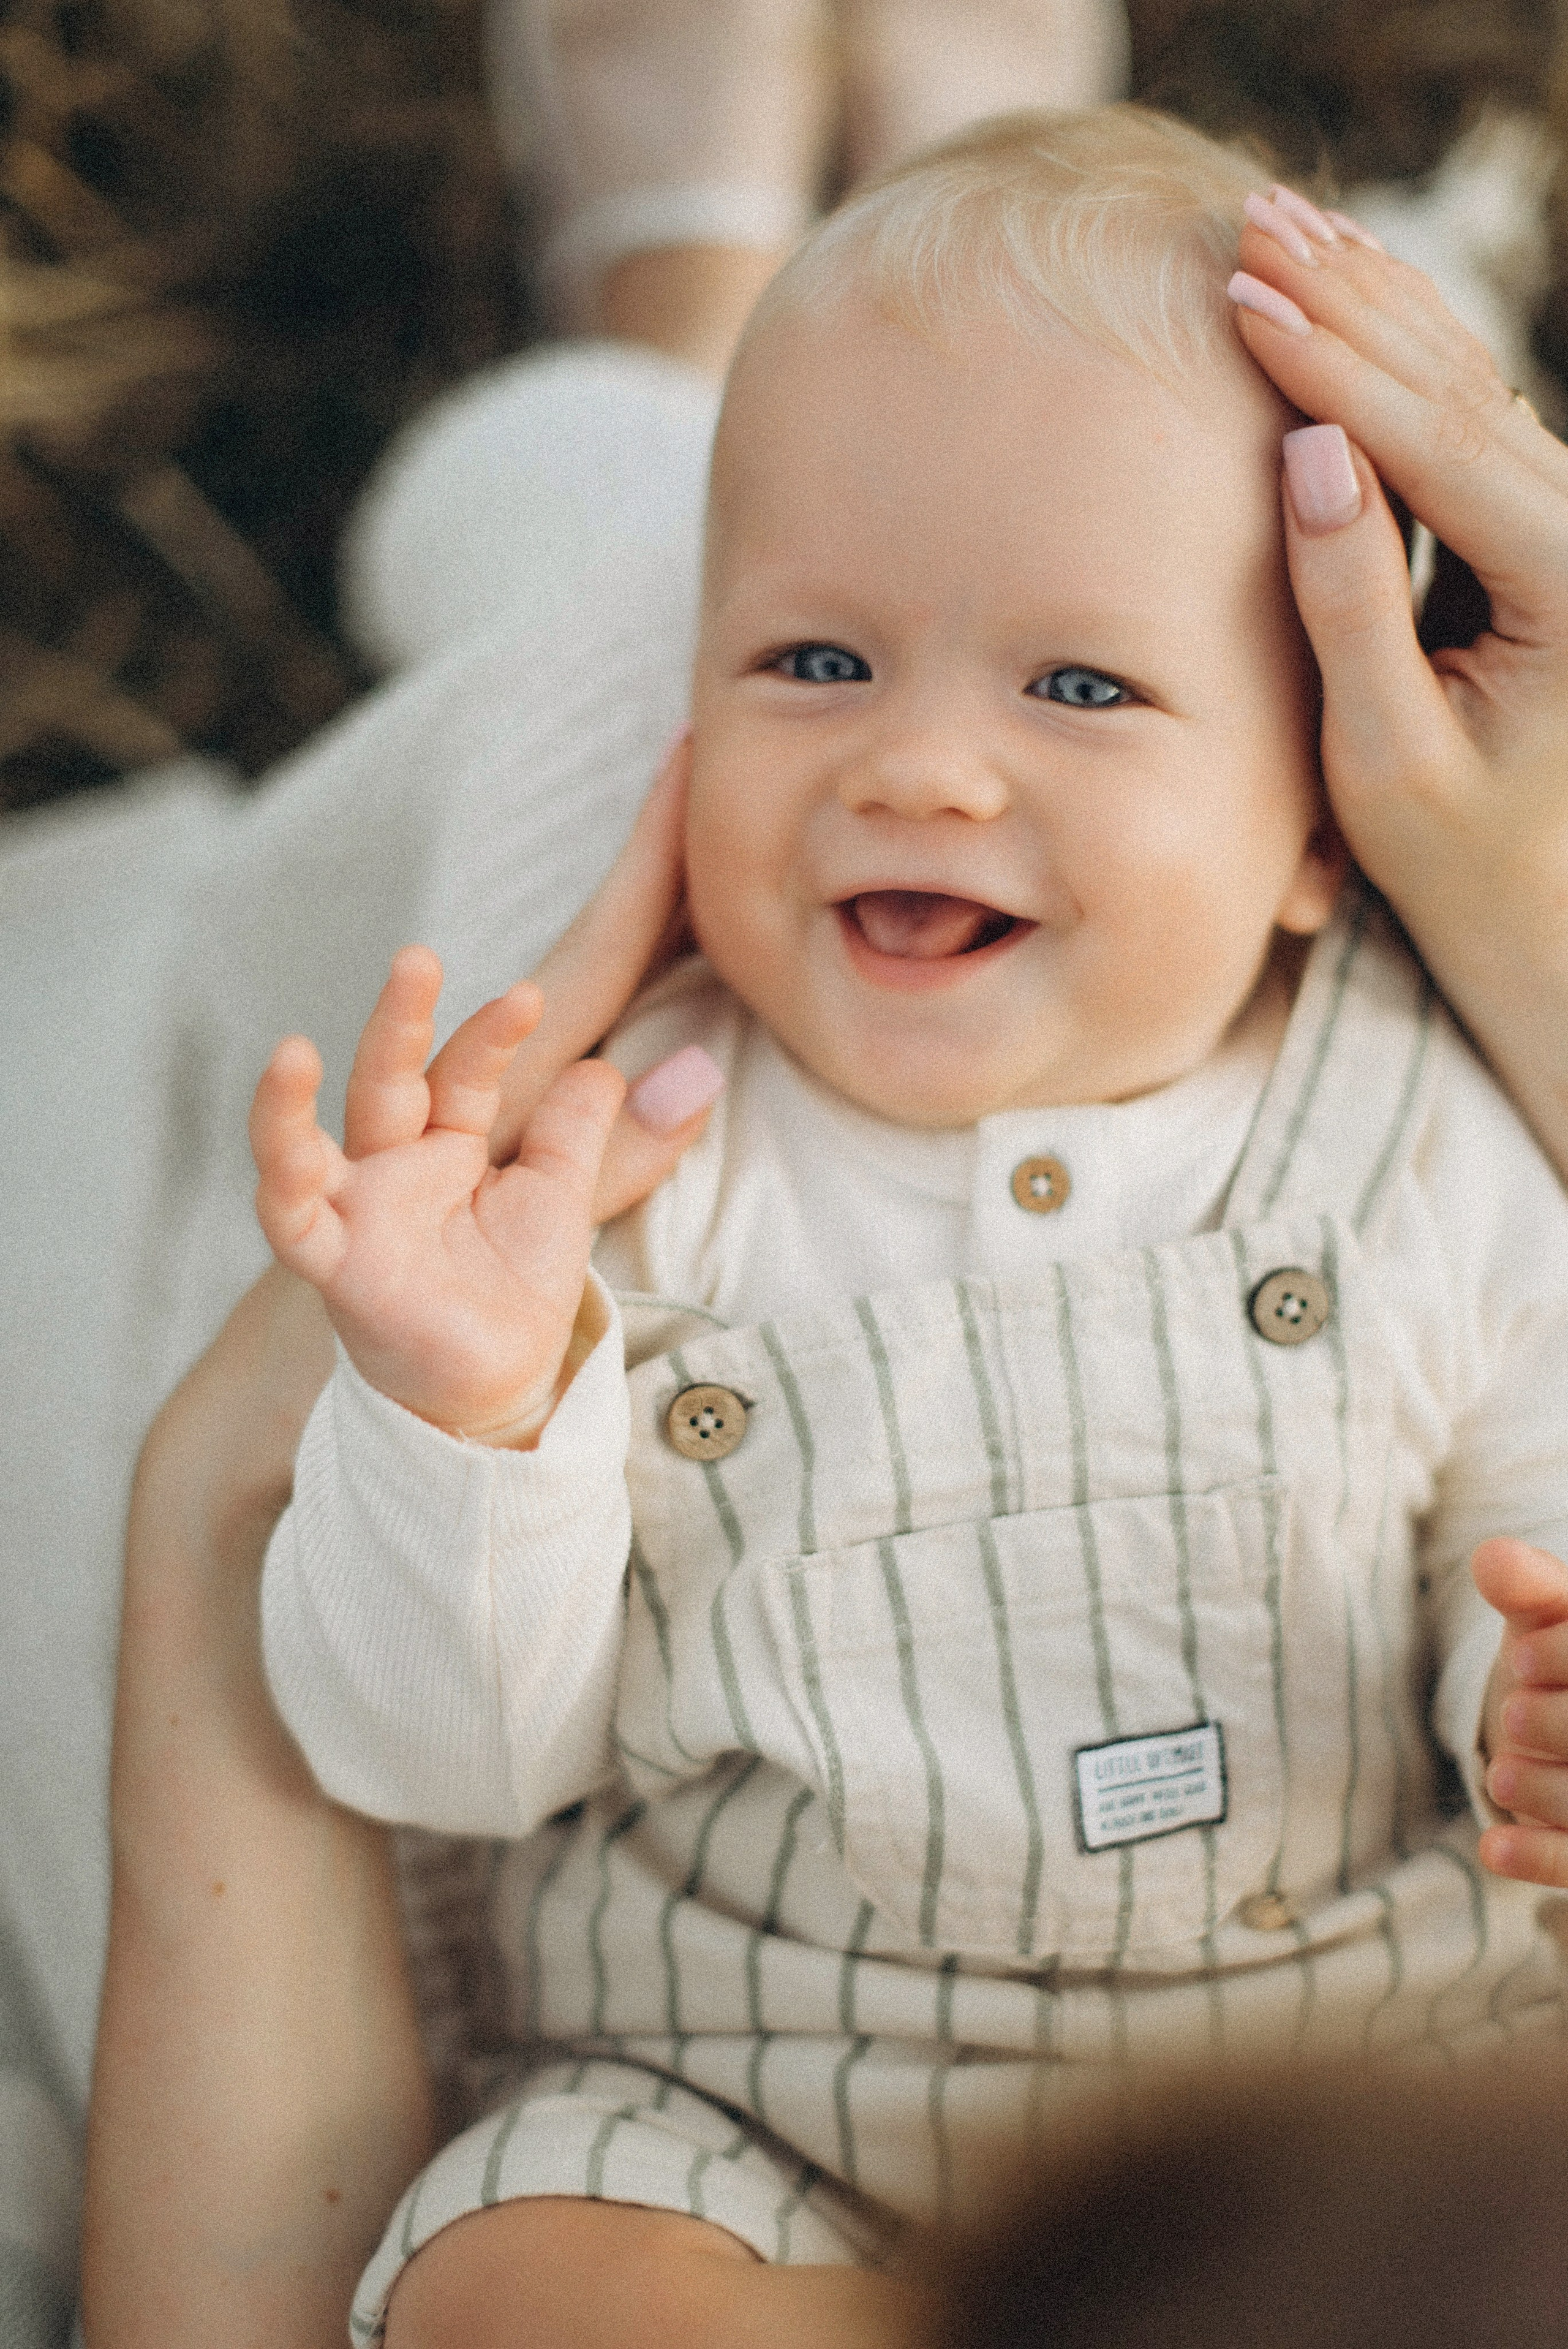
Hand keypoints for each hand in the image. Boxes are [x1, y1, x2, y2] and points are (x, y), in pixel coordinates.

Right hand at [249, 729, 718, 1446]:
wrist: (447, 1385)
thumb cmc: (502, 1281)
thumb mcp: (571, 1201)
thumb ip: (620, 1141)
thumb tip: (685, 1070)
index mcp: (501, 1103)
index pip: (591, 980)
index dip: (645, 888)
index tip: (688, 777)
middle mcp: (434, 1123)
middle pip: (481, 1022)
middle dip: (549, 923)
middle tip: (633, 820)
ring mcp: (380, 1176)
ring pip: (380, 1089)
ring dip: (398, 1027)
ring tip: (418, 963)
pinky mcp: (338, 1241)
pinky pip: (298, 1183)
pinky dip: (291, 1131)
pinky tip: (290, 1066)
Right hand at [1228, 192, 1567, 1176]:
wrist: (1546, 908)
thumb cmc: (1455, 858)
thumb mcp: (1385, 755)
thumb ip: (1352, 603)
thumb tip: (1310, 454)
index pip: (1433, 441)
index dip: (1329, 362)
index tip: (1241, 293)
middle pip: (1458, 382)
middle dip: (1348, 296)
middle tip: (1250, 218)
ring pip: (1468, 380)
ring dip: (1372, 302)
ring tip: (1285, 225)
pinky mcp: (1548, 529)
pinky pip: (1470, 415)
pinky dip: (1400, 352)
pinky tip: (1346, 294)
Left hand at [1473, 1537, 1567, 1889]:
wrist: (1555, 1712)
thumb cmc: (1560, 1660)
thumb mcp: (1550, 1617)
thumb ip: (1529, 1585)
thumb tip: (1493, 1559)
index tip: (1522, 1660)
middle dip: (1558, 1727)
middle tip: (1512, 1720)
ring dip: (1544, 1792)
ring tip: (1500, 1775)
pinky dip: (1540, 1858)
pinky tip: (1493, 1848)